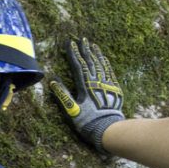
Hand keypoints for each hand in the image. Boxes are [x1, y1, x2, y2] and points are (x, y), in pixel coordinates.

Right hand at [49, 37, 124, 151]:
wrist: (108, 129)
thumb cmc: (87, 122)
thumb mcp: (72, 111)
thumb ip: (63, 95)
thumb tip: (53, 80)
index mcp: (86, 87)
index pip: (79, 66)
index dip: (74, 54)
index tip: (70, 43)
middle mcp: (97, 83)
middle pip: (91, 62)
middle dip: (85, 50)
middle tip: (82, 39)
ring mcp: (108, 85)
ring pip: (101, 65)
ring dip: (96, 54)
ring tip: (92, 45)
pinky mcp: (115, 90)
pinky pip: (110, 73)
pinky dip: (106, 64)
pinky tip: (104, 58)